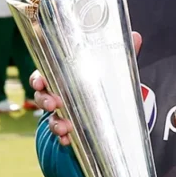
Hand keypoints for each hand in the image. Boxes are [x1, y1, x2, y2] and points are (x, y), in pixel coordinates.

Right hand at [31, 31, 140, 145]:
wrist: (107, 112)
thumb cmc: (103, 85)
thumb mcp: (113, 70)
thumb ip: (121, 55)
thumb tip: (136, 36)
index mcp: (64, 75)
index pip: (45, 73)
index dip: (39, 78)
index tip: (41, 81)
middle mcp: (59, 93)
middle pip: (42, 95)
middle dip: (44, 99)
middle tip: (53, 104)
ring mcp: (61, 112)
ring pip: (49, 116)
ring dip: (54, 122)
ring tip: (64, 128)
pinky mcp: (68, 128)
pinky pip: (59, 134)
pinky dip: (62, 137)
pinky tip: (67, 140)